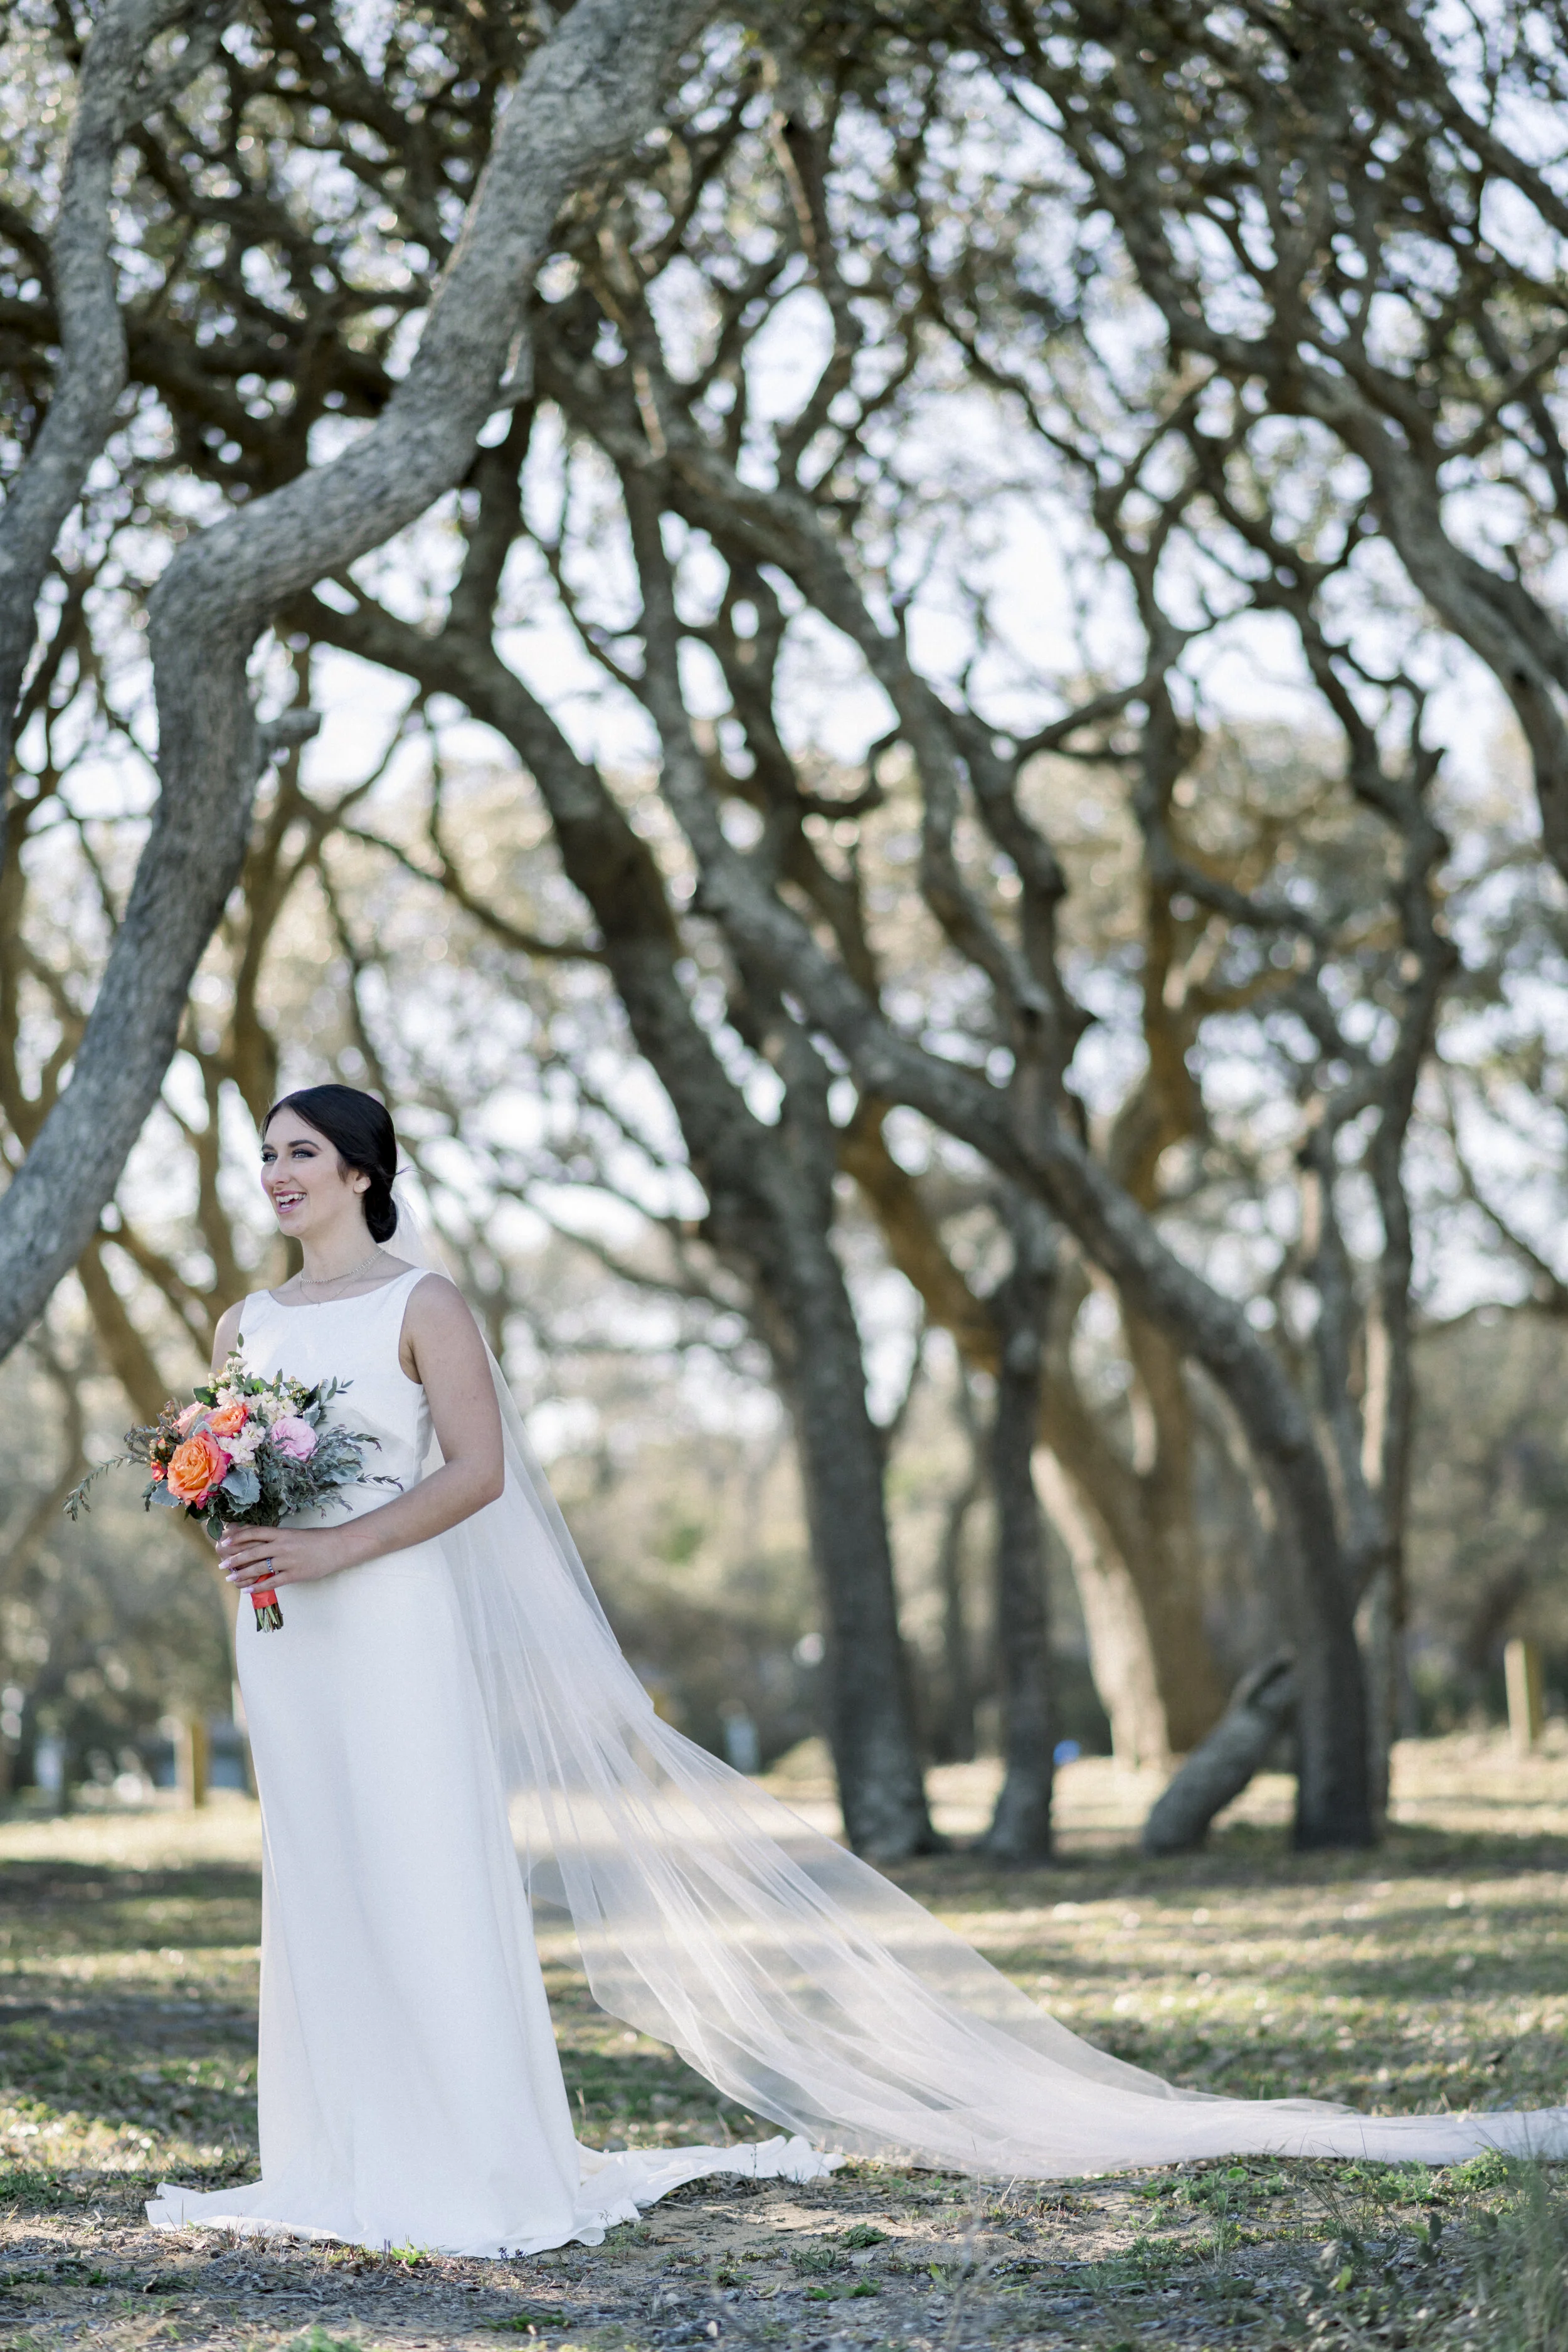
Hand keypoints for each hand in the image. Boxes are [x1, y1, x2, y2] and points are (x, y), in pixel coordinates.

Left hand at [218, 1523, 348, 1590]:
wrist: (337, 1547)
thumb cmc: (316, 1539)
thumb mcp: (294, 1534)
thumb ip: (276, 1539)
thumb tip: (257, 1544)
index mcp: (282, 1533)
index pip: (254, 1533)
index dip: (237, 1538)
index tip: (224, 1543)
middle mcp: (282, 1546)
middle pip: (252, 1552)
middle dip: (234, 1559)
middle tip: (222, 1565)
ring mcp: (288, 1561)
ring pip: (259, 1568)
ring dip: (242, 1574)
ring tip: (231, 1578)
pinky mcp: (294, 1574)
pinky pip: (272, 1582)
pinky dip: (258, 1587)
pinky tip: (248, 1590)